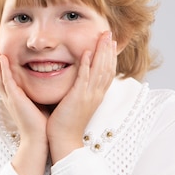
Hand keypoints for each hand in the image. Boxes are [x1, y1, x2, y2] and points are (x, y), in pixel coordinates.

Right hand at [0, 39, 48, 174]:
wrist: (40, 139)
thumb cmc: (41, 123)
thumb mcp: (38, 101)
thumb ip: (39, 89)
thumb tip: (49, 77)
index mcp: (13, 96)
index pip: (3, 75)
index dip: (0, 61)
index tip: (1, 48)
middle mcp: (8, 96)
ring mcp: (10, 97)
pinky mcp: (15, 100)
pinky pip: (6, 82)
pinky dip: (3, 69)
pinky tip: (3, 58)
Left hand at [47, 31, 116, 162]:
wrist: (64, 140)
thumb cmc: (67, 123)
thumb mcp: (77, 103)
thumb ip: (79, 90)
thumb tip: (78, 80)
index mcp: (96, 95)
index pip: (107, 72)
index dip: (109, 56)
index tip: (110, 42)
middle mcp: (96, 94)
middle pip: (107, 67)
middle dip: (108, 49)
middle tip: (109, 33)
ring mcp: (89, 96)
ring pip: (100, 70)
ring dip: (102, 52)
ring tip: (103, 37)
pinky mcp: (78, 98)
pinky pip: (84, 78)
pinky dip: (87, 65)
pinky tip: (87, 53)